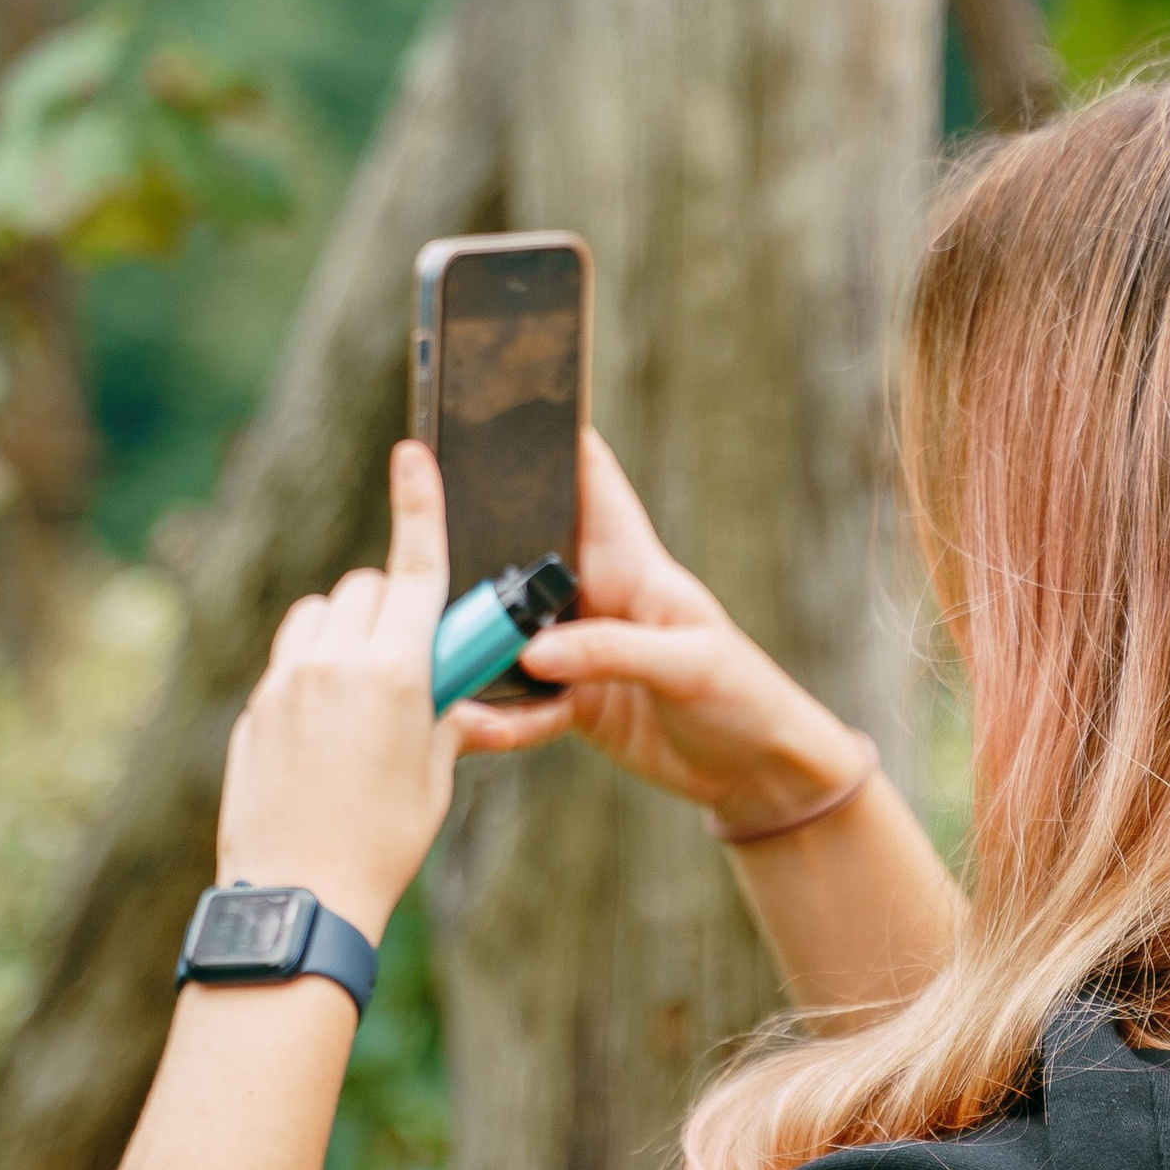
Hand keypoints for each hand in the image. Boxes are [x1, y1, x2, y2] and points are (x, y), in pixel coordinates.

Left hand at [214, 440, 456, 939]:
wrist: (300, 895)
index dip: (419, 503)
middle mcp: (335, 663)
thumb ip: (441, 713)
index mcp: (395, 674)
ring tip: (361, 687)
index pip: (414, 567)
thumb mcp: (435, 773)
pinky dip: (313, 669)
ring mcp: (286, 682)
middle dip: (393, 605)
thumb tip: (442, 690)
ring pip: (320, 613)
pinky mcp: (255, 708)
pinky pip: (291, 658)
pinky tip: (324, 728)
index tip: (412, 451)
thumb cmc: (382, 842)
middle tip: (409, 657)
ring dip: (347, 628)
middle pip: (367, 587)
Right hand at [456, 430, 872, 835]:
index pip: (591, 478)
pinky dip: (491, 702)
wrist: (752, 770)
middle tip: (416, 522)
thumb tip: (535, 650)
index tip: (496, 399)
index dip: (552, 436)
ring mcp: (577, 645)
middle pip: (525, 547)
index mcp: (632, 562)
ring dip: (474, 628)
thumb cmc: (742, 695)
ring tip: (426, 628)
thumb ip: (612, 652)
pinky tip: (466, 709)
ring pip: (506, 622)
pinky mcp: (566, 697)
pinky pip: (512, 692)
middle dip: (476, 532)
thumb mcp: (688, 664)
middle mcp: (595, 594)